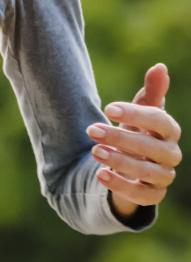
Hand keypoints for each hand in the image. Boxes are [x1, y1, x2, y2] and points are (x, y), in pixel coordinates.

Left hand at [87, 63, 180, 215]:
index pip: (161, 121)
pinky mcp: (152, 195)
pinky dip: (121, 186)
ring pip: (148, 172)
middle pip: (151, 148)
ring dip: (120, 161)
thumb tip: (159, 66)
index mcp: (169, 131)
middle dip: (120, 138)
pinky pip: (142, 195)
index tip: (107, 107)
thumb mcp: (139, 111)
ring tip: (94, 150)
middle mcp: (170, 155)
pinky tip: (100, 175)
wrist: (130, 162)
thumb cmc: (137, 131)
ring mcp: (163, 177)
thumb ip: (151, 92)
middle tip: (91, 129)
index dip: (136, 114)